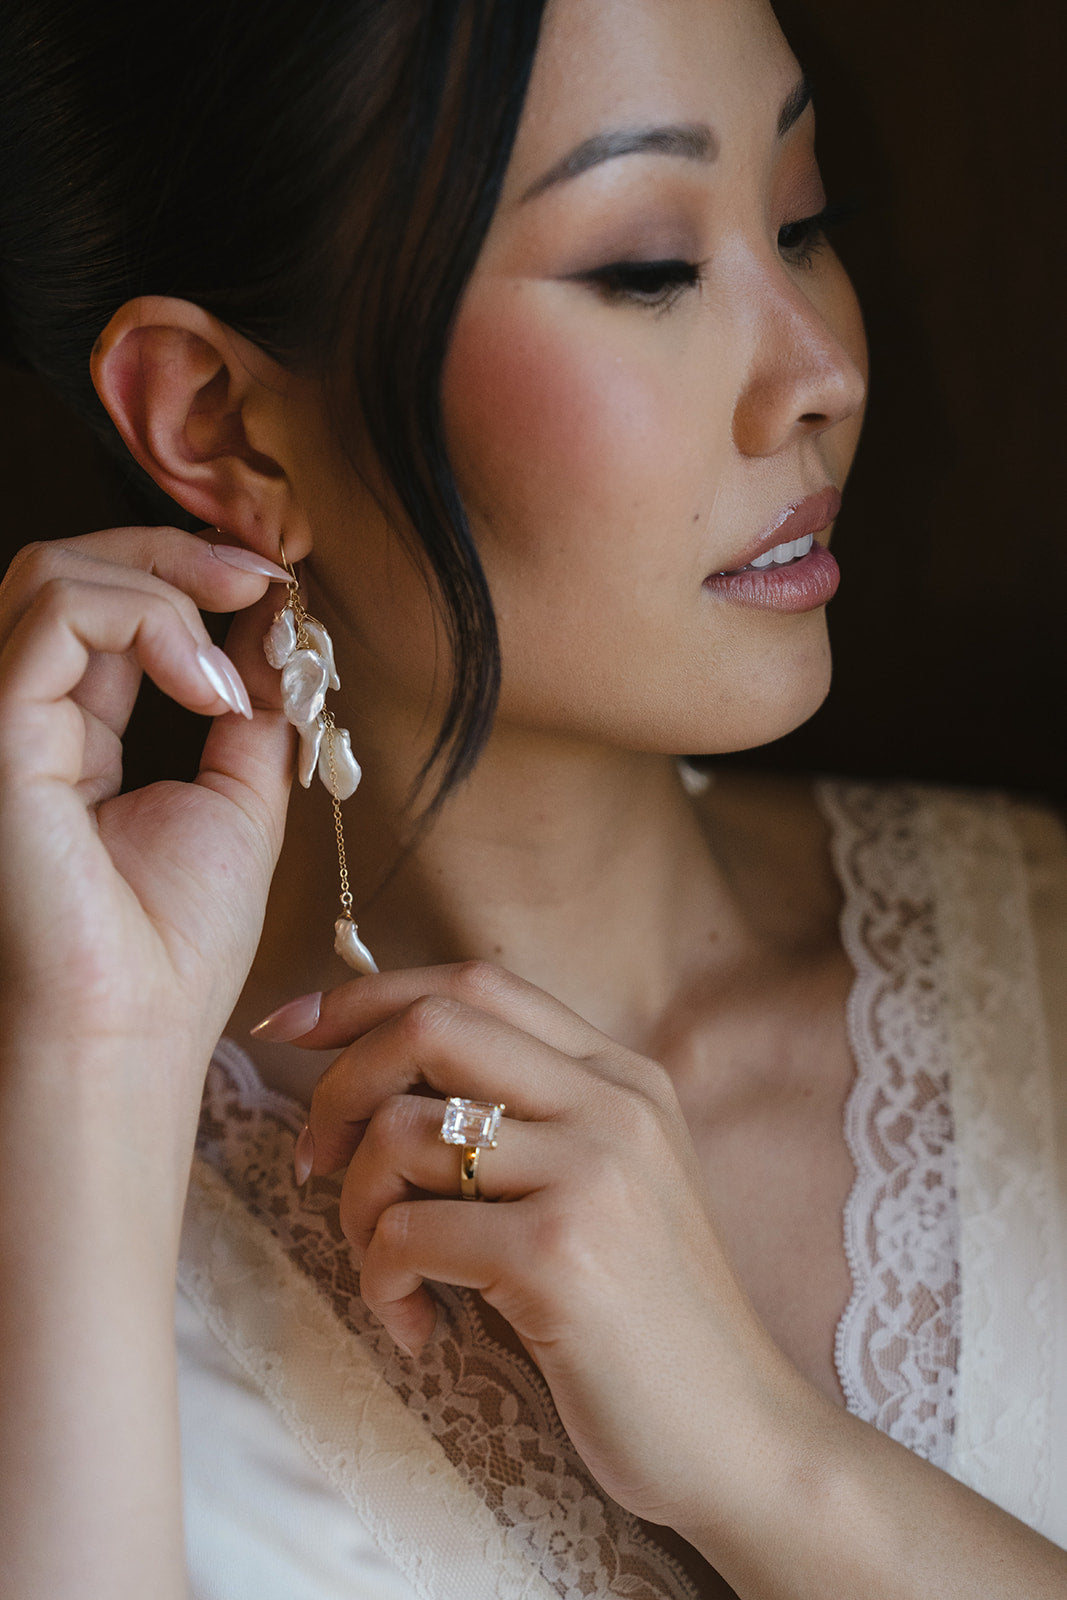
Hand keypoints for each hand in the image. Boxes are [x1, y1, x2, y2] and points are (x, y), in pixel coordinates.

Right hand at [0, 528, 293, 1195]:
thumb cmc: (174, 943)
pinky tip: (210, 691)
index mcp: (75, 733)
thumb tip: (278, 627)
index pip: (110, 610)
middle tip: (263, 581)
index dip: (187, 572)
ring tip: (232, 669)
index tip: (274, 584)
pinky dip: (152, 623)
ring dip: (168, 586)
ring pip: (55, 574)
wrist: (136, 1027)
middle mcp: (27, 718)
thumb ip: (251, 709)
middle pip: (71, 568)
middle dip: (177, 552)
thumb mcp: (240, 801)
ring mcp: (5, 722)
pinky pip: (59, 615)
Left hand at [273, 961, 796, 1530]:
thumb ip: (525, 1118)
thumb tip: (379, 1071)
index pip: (475, 983)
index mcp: (620, 1076)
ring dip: (358, 1209)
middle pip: (429, 1026)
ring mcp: (591, 1173)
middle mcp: (611, 1104)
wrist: (738, 1436)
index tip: (290, 1026)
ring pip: (400, 1134)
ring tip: (391, 1271)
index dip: (366, 996)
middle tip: (316, 1161)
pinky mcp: (559, 1254)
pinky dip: (381, 1281)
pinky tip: (417, 1326)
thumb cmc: (644, 1318)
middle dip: (340, 1086)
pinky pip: (406, 1233)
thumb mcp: (606, 1185)